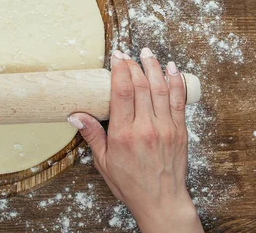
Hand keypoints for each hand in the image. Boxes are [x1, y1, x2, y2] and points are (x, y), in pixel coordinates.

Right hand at [68, 48, 202, 232]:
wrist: (162, 202)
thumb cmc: (131, 184)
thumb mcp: (104, 162)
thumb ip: (92, 135)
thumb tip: (75, 116)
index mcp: (124, 134)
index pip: (121, 92)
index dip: (119, 69)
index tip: (116, 56)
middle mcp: (146, 128)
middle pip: (141, 85)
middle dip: (133, 64)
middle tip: (127, 53)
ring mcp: (166, 128)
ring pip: (161, 89)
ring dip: (154, 67)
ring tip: (148, 53)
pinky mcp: (180, 131)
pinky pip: (179, 101)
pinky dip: (175, 82)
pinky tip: (171, 68)